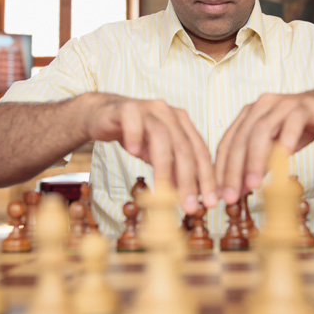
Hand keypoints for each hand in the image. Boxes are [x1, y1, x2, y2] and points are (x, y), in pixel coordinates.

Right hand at [79, 93, 216, 213]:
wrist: (102, 116)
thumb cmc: (134, 136)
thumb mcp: (157, 155)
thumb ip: (175, 170)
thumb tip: (193, 196)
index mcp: (182, 123)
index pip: (200, 151)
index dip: (208, 178)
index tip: (211, 202)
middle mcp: (169, 113)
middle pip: (184, 146)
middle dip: (189, 179)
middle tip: (190, 206)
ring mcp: (148, 108)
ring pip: (161, 136)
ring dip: (164, 166)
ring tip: (163, 190)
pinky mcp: (125, 107)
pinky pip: (132, 120)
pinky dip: (135, 135)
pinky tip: (134, 153)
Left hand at [214, 84, 313, 203]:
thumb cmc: (299, 129)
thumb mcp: (274, 151)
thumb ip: (257, 166)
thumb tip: (238, 191)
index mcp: (248, 116)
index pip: (227, 143)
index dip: (220, 170)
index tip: (217, 195)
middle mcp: (260, 107)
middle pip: (240, 139)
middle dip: (233, 170)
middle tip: (230, 196)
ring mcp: (280, 104)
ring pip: (261, 131)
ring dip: (255, 159)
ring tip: (253, 184)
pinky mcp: (302, 106)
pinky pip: (292, 122)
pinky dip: (286, 139)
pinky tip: (283, 157)